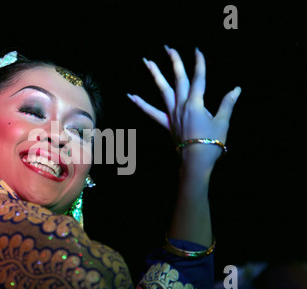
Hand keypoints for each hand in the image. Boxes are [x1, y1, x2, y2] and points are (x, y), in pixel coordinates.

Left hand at [128, 46, 240, 164]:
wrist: (196, 162)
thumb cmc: (211, 143)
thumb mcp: (222, 122)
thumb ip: (227, 104)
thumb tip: (237, 89)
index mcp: (196, 104)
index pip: (199, 79)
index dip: (199, 63)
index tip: (197, 50)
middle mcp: (182, 106)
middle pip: (179, 80)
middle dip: (175, 62)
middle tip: (169, 48)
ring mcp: (172, 114)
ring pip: (163, 91)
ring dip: (155, 75)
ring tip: (147, 62)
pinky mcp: (166, 124)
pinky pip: (151, 112)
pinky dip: (141, 104)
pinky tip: (131, 96)